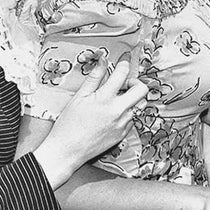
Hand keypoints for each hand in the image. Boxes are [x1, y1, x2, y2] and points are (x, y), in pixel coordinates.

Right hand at [40, 56, 146, 183]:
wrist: (67, 151)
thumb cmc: (69, 125)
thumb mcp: (79, 97)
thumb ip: (94, 78)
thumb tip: (103, 60)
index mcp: (105, 99)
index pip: (122, 74)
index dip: (124, 63)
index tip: (124, 59)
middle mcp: (118, 111)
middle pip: (142, 90)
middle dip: (136, 82)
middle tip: (125, 84)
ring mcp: (123, 124)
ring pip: (140, 105)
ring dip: (133, 98)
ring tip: (119, 98)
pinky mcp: (123, 134)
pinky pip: (133, 118)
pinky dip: (128, 112)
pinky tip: (113, 113)